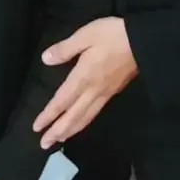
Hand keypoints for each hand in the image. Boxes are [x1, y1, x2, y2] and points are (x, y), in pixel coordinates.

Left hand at [33, 18, 137, 147]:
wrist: (143, 43)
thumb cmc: (112, 36)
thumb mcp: (85, 35)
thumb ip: (65, 49)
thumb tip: (45, 59)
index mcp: (83, 77)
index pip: (62, 101)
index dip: (49, 115)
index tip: (36, 127)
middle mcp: (93, 91)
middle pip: (73, 116)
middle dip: (57, 131)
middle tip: (44, 144)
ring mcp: (105, 93)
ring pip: (85, 118)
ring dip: (70, 130)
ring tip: (59, 140)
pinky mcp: (114, 92)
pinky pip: (95, 113)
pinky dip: (84, 122)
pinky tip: (82, 122)